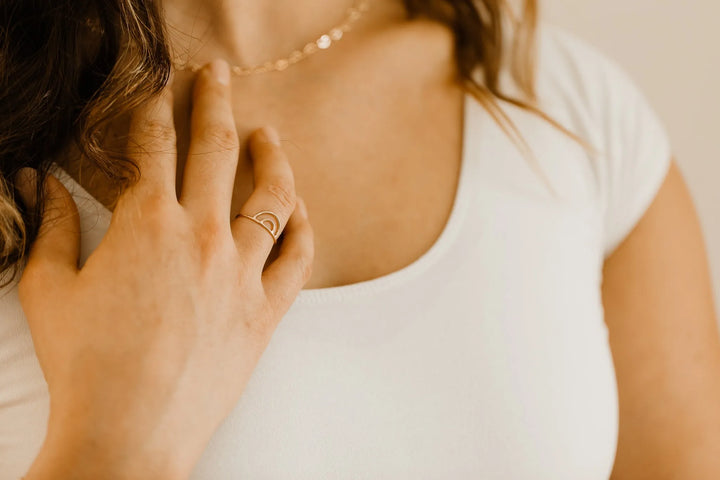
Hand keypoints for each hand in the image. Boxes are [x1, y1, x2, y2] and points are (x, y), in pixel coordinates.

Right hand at [17, 60, 313, 479]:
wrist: (130, 434)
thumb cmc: (85, 364)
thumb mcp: (50, 290)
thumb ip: (50, 228)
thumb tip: (38, 183)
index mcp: (145, 224)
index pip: (153, 146)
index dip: (156, 108)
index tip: (162, 90)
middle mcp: (201, 236)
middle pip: (215, 149)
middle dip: (215, 101)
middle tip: (218, 74)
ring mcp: (240, 273)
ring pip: (270, 197)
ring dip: (271, 157)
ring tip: (269, 135)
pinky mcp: (266, 311)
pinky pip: (298, 258)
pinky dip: (302, 227)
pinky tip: (298, 207)